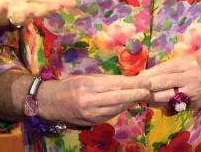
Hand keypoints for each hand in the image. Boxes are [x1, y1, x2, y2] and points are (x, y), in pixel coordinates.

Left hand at [0, 0, 74, 27]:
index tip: (73, 1)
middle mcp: (17, 6)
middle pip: (37, 8)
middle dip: (48, 8)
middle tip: (61, 6)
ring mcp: (5, 13)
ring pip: (21, 15)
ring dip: (30, 12)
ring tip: (41, 8)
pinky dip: (3, 13)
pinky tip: (6, 6)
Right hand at [36, 74, 150, 126]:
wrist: (50, 103)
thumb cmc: (68, 85)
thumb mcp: (85, 78)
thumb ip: (105, 80)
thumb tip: (126, 81)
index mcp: (88, 86)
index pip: (116, 85)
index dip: (133, 84)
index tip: (146, 82)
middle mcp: (91, 101)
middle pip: (119, 98)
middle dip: (137, 94)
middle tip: (149, 90)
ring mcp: (92, 114)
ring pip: (118, 108)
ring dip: (131, 102)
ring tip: (143, 96)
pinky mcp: (93, 122)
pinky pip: (111, 114)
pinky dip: (121, 108)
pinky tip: (128, 103)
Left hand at [141, 54, 200, 109]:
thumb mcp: (190, 59)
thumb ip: (172, 66)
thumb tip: (150, 73)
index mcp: (188, 63)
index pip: (163, 69)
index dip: (148, 74)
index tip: (137, 77)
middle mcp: (190, 77)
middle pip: (163, 82)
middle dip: (147, 86)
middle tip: (135, 88)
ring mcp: (193, 92)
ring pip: (167, 96)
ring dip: (153, 97)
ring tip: (143, 96)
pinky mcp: (195, 104)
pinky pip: (176, 104)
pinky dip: (165, 104)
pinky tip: (156, 103)